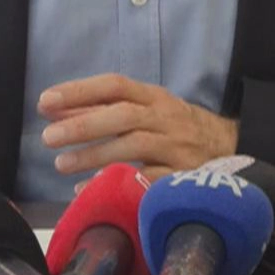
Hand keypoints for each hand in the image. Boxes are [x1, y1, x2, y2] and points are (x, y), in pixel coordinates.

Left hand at [38, 74, 237, 179]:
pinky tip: (89, 189)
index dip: (80, 91)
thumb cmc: (173, 126)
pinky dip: (117, 183)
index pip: (114, 85)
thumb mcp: (144, 109)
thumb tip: (55, 109)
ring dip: (95, 155)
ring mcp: (175, 146)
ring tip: (61, 163)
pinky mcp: (182, 175)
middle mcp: (164, 117)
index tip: (46, 101)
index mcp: (152, 97)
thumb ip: (102, 109)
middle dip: (83, 125)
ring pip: (134, 146)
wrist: (228, 147)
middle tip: (48, 137)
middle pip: (123, 115)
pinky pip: (147, 180)